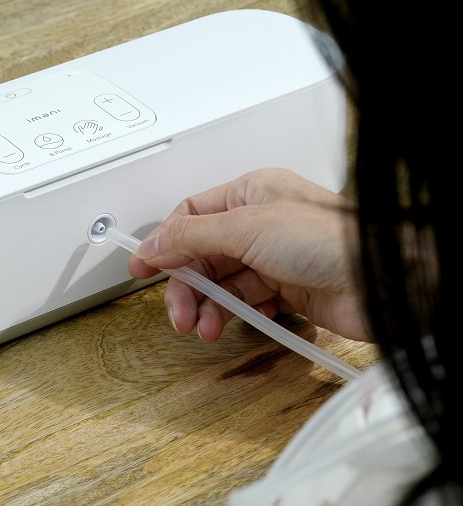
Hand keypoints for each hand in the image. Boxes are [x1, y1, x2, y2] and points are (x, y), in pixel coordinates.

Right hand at [128, 168, 371, 342]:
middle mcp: (259, 223)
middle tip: (178, 314)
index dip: (164, 243)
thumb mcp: (247, 228)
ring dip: (207, 307)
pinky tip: (230, 325)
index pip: (191, 215)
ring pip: (221, 283)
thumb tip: (154, 243)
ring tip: (204, 328)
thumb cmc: (329, 241)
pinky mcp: (286, 289)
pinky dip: (232, 315)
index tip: (140, 268)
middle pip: (202, 254)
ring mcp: (272, 257)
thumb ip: (193, 236)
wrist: (381, 282)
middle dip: (186, 286)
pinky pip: (245, 301)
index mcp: (249, 194)